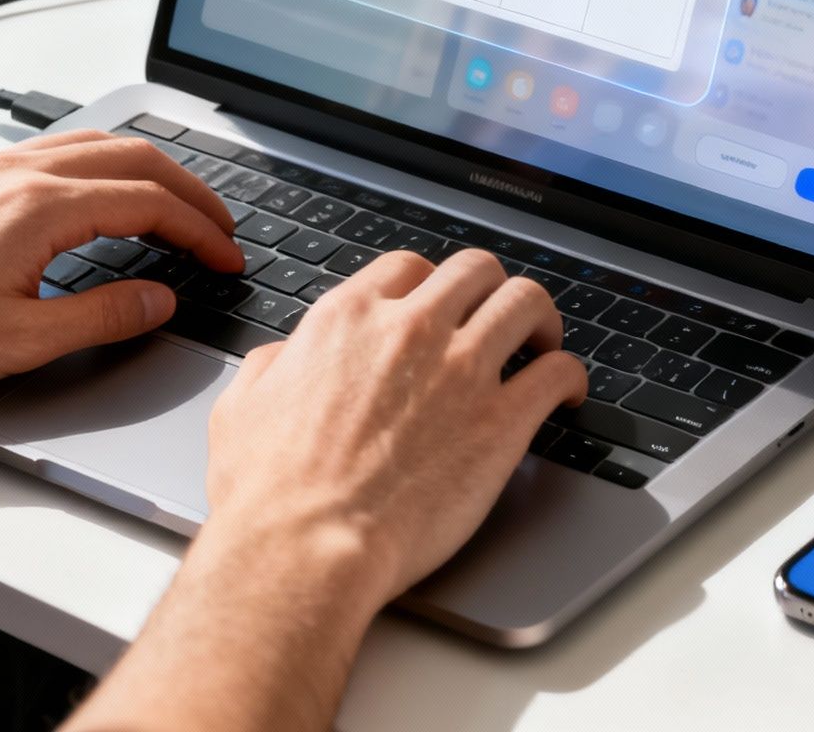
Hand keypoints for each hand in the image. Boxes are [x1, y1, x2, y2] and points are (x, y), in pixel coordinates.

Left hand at [0, 129, 241, 393]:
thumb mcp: (21, 341)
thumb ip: (104, 316)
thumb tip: (159, 302)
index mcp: (40, 208)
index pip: (150, 203)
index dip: (201, 231)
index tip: (226, 257)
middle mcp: (18, 173)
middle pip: (134, 158)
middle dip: (191, 192)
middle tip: (221, 228)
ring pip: (96, 144)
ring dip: (149, 171)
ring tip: (178, 206)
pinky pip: (57, 150)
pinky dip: (104, 165)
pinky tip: (104, 193)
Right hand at [203, 249, 586, 610]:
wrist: (306, 546)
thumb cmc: (268, 493)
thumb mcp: (242, 408)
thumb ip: (272, 368)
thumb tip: (283, 359)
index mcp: (349, 319)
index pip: (408, 268)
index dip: (429, 286)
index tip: (440, 308)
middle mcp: (411, 330)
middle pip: (476, 270)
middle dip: (490, 289)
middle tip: (497, 318)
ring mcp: (461, 370)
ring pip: (525, 302)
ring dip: (539, 319)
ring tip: (542, 344)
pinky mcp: (501, 421)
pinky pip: (557, 372)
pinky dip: (570, 377)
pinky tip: (567, 393)